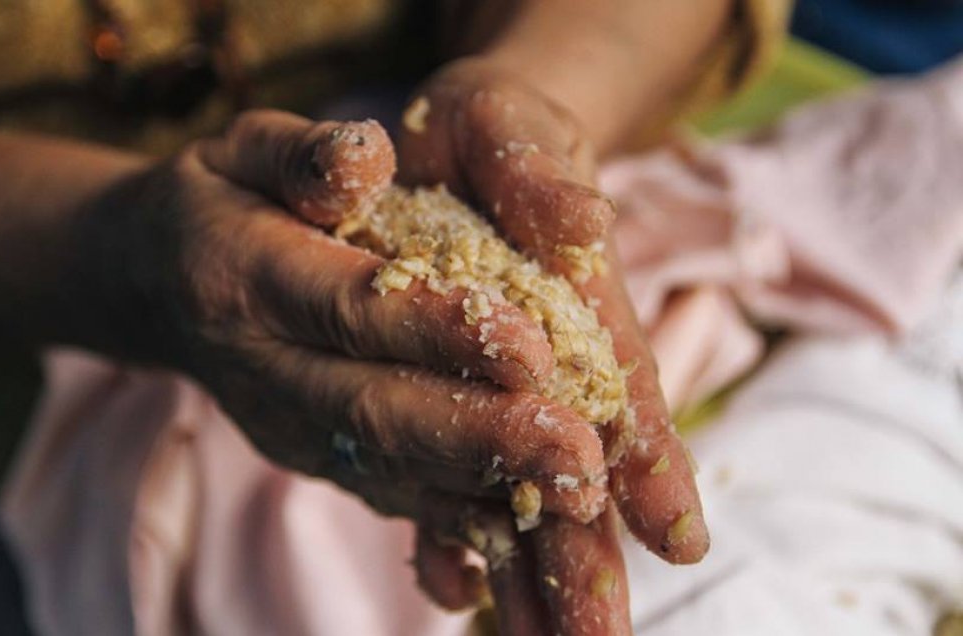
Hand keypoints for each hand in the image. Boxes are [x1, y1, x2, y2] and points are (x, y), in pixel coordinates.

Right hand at [74, 110, 613, 524]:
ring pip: (387, 467)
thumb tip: (371, 156)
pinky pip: (385, 492)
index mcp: (243, 273)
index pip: (348, 305)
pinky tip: (526, 517)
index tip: (531, 348)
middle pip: (374, 409)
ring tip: (573, 493)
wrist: (154, 284)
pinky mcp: (309, 457)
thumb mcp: (243, 148)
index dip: (435, 328)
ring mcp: (284, 424)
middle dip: (480, 434)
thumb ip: (303, 154)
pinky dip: (455, 513)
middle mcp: (262, 366)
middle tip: (575, 451)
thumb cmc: (220, 199)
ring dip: (482, 485)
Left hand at [398, 57, 708, 633]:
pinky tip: (456, 594)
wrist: (443, 153)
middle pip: (578, 464)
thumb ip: (537, 170)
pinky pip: (447, 479)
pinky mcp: (441, 407)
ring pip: (517, 491)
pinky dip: (453, 538)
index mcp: (575, 301)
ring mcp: (495, 395)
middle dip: (591, 550)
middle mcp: (545, 365)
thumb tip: (585, 224)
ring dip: (531, 573)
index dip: (646, 451)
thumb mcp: (506, 126)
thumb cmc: (487, 135)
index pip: (619, 380)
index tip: (671, 529)